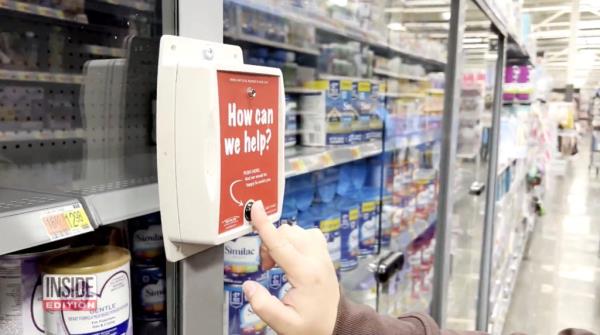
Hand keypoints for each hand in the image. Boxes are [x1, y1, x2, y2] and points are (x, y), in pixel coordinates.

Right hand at [243, 201, 339, 334]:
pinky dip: (293, 239)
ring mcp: (322, 254)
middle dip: (269, 244)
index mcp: (305, 274)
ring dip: (280, 241)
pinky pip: (306, 233)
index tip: (256, 208)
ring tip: (278, 264)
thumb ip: (263, 305)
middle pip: (286, 234)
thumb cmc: (311, 325)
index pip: (281, 244)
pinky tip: (291, 255)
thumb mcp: (283, 323)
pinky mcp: (324, 252)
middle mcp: (316, 259)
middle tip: (267, 267)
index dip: (265, 225)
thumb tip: (248, 286)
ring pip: (295, 230)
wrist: (335, 323)